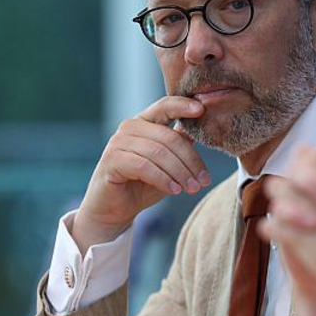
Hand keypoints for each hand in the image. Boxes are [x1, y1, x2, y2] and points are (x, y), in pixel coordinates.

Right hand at [72, 96, 210, 248]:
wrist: (115, 210)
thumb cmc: (143, 185)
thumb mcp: (168, 164)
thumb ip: (180, 146)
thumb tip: (199, 132)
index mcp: (145, 122)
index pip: (165, 106)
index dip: (182, 105)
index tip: (201, 109)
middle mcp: (130, 127)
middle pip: (169, 137)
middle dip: (191, 160)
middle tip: (204, 181)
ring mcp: (118, 142)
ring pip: (158, 153)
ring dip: (180, 173)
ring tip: (193, 188)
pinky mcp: (111, 160)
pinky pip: (144, 166)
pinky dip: (163, 179)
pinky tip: (175, 190)